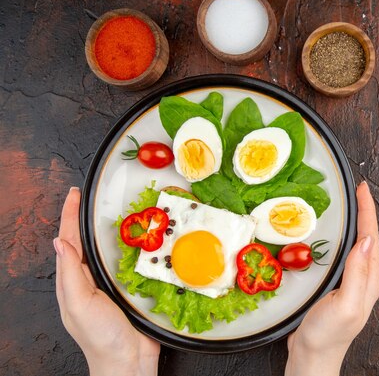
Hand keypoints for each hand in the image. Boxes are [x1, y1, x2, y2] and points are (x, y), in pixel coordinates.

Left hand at [54, 187, 159, 375]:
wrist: (128, 361)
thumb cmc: (101, 337)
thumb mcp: (79, 304)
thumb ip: (70, 274)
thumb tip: (60, 242)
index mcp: (73, 280)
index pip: (68, 240)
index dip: (70, 216)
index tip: (74, 195)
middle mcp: (89, 279)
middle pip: (85, 241)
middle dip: (86, 219)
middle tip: (91, 198)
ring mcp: (109, 284)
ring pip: (107, 250)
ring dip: (110, 230)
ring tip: (115, 212)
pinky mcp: (129, 288)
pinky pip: (130, 261)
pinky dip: (133, 246)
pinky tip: (141, 239)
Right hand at [285, 181, 378, 375]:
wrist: (312, 356)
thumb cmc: (328, 335)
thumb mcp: (345, 304)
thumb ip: (358, 273)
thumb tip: (367, 241)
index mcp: (369, 281)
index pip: (371, 238)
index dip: (367, 211)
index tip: (362, 190)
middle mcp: (364, 280)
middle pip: (367, 238)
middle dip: (364, 212)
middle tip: (357, 191)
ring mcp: (352, 283)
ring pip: (357, 245)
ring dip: (356, 224)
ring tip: (351, 206)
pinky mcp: (339, 286)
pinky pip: (345, 254)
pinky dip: (342, 238)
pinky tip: (335, 236)